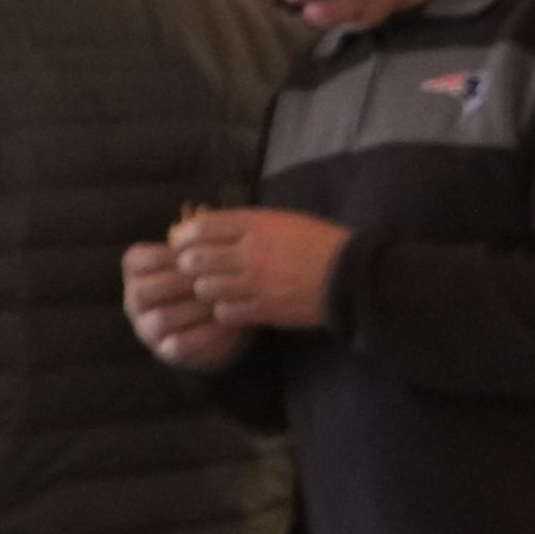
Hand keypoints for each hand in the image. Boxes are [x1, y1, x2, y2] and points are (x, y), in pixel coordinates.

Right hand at [123, 237, 253, 368]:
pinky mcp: (166, 351)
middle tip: (213, 278)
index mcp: (137, 271)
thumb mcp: (203, 257)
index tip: (197, 254)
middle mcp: (134, 300)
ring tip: (223, 301)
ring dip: (194, 309)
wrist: (223, 322)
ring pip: (161, 318)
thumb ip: (198, 238)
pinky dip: (205, 335)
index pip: (138, 260)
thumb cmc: (210, 279)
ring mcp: (147, 328)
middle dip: (179, 283)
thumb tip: (202, 209)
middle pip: (143, 290)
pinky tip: (228, 325)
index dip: (168, 256)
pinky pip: (179, 346)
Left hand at [168, 206, 351, 331]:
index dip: (184, 238)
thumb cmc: (319, 242)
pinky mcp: (264, 309)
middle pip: (195, 260)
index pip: (199, 228)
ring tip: (217, 290)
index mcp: (254, 225)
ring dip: (207, 290)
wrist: (350, 276)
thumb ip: (246, 224)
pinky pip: (225, 313)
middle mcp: (250, 253)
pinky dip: (224, 311)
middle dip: (190, 266)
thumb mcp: (282, 220)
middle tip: (197, 270)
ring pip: (206, 289)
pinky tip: (235, 307)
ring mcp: (256, 283)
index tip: (184, 244)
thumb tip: (210, 227)